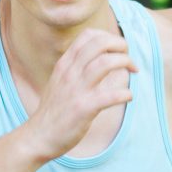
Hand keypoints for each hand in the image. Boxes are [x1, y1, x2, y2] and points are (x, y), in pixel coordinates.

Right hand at [28, 28, 136, 160]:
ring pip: (105, 63)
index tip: (117, 50)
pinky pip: (111, 95)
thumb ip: (74, 68)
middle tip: (129, 58)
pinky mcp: (84, 108)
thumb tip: (96, 59)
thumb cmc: (53, 110)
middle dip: (120, 45)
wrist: (38, 136)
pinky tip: (128, 97)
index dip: (108, 37)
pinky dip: (125, 93)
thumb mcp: (59, 81)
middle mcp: (70, 73)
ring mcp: (76, 90)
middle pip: (99, 44)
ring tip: (133, 71)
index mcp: (65, 64)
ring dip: (125, 63)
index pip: (88, 36)